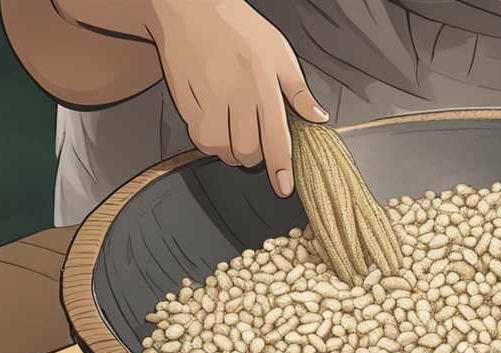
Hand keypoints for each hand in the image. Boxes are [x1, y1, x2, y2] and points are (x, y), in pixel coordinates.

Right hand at [145, 0, 327, 196]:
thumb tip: (317, 117)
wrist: (191, 7)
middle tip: (256, 150)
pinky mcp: (183, 99)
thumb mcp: (279, 51)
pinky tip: (214, 129)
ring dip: (228, 153)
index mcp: (263, 85)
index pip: (276, 138)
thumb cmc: (236, 26)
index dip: (281, 168)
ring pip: (218, 148)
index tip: (283, 187)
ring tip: (234, 141)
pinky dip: (207, 141)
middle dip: (254, 159)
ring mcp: (206, 98)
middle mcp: (235, 94)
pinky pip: (196, 135)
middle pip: (246, 150)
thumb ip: (298, 90)